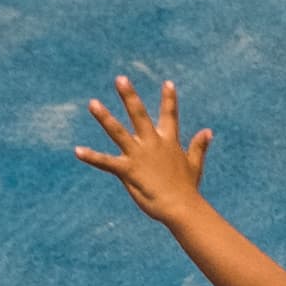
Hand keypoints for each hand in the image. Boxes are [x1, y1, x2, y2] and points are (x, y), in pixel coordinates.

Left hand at [76, 73, 212, 224]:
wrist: (181, 207)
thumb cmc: (187, 189)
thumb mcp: (194, 165)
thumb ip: (199, 146)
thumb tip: (208, 131)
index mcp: (168, 142)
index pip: (169, 115)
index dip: (169, 99)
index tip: (167, 83)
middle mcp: (152, 144)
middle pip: (139, 115)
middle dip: (129, 96)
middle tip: (120, 79)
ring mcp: (138, 156)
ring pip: (118, 132)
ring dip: (105, 117)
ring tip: (93, 103)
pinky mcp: (128, 170)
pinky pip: (106, 162)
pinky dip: (92, 156)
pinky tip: (77, 151)